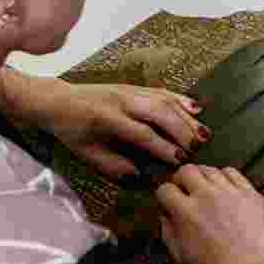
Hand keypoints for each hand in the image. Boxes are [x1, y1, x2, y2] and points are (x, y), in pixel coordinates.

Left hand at [42, 82, 210, 177]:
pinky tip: (197, 108)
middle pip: (159, 113)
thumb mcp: (87, 154)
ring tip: (204, 133)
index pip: (141, 133)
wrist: (58, 101)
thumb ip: (114, 166)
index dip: (162, 147)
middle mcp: (122, 101)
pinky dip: (181, 99)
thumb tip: (141, 177)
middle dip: (182, 130)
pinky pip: (162, 91)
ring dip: (186, 117)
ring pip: (164, 101)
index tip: (180, 161)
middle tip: (198, 148)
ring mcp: (130, 91)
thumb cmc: (72, 131)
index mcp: (107, 119)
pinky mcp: (135, 87)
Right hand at [155, 164, 263, 263]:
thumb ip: (168, 232)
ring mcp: (231, 193)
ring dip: (203, 177)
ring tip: (206, 190)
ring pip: (210, 170)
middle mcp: (207, 197)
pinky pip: (234, 174)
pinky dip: (226, 177)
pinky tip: (225, 188)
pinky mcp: (250, 194)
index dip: (164, 196)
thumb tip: (165, 216)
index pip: (165, 189)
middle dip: (181, 179)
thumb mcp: (180, 258)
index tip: (169, 201)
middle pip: (187, 171)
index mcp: (186, 212)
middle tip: (185, 190)